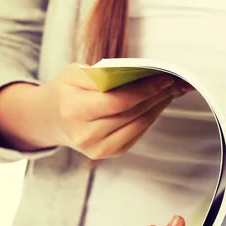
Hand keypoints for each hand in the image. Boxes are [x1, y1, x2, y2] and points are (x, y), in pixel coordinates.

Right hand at [0, 63, 192, 157]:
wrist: (51, 119)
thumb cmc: (66, 91)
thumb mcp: (75, 74)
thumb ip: (102, 74)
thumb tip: (137, 72)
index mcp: (73, 110)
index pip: (117, 101)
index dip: (144, 90)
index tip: (163, 77)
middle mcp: (84, 134)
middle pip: (130, 113)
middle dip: (156, 96)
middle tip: (173, 81)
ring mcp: (97, 148)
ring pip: (137, 124)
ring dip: (157, 106)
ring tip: (170, 90)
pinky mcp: (108, 153)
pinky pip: (136, 133)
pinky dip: (150, 117)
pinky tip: (158, 104)